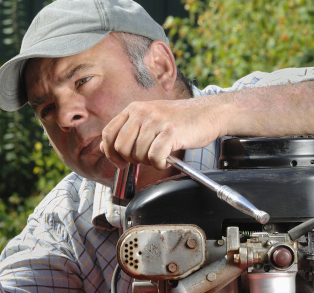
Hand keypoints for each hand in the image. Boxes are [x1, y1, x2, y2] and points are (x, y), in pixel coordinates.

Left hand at [100, 97, 222, 169]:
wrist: (209, 112)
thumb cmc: (179, 119)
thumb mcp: (149, 118)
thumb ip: (128, 131)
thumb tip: (104, 148)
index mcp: (134, 108)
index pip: (108, 133)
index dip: (109, 152)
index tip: (119, 161)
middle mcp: (143, 112)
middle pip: (121, 146)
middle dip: (131, 159)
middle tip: (144, 159)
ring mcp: (157, 121)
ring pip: (138, 154)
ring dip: (148, 162)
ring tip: (160, 156)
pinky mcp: (171, 132)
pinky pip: (155, 157)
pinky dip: (159, 164)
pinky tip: (166, 160)